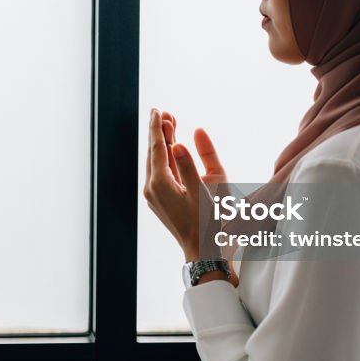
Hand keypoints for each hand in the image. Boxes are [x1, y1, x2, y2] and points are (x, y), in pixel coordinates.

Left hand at [143, 108, 238, 286]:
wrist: (202, 250)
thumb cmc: (208, 222)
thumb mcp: (203, 190)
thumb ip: (189, 164)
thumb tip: (177, 143)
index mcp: (160, 184)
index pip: (157, 148)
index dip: (157, 127)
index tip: (158, 110)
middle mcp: (151, 189)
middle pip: (153, 153)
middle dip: (158, 132)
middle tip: (163, 112)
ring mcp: (153, 196)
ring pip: (155, 163)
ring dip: (162, 144)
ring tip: (169, 126)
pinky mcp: (158, 200)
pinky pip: (159, 173)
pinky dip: (165, 158)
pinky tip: (171, 150)